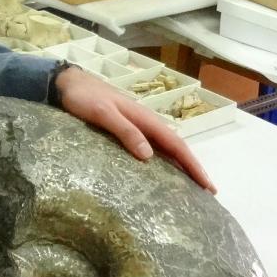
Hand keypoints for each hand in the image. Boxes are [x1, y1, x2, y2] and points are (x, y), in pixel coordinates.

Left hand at [55, 67, 216, 192]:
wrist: (67, 84)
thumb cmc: (84, 98)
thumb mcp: (103, 113)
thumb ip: (125, 131)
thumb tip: (149, 156)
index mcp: (145, 118)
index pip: (176, 144)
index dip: (193, 165)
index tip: (208, 184)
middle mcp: (145, 122)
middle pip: (176, 148)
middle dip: (193, 168)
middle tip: (208, 192)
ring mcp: (137, 126)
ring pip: (165, 148)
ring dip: (181, 166)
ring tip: (191, 187)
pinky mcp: (126, 129)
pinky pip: (152, 147)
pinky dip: (164, 161)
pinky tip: (162, 173)